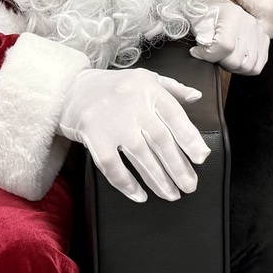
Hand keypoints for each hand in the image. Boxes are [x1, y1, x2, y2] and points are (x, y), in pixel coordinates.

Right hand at [57, 68, 210, 201]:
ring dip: (158, 180)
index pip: (174, 115)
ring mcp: (111, 121)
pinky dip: (126, 183)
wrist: (70, 89)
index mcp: (147, 88)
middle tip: (190, 186)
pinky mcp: (93, 136)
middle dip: (178, 167)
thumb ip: (172, 88)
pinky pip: (112, 166)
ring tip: (171, 194)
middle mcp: (131, 103)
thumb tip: (197, 97)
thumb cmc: (112, 86)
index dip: (190, 137)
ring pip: (140, 156)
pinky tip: (139, 194)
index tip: (202, 157)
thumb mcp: (145, 78)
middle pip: (160, 140)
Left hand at [189, 0, 269, 74]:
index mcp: (232, 16)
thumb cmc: (209, 15)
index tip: (199, 52)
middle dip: (221, 62)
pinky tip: (236, 59)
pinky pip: (258, 66)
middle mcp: (249, 24)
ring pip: (248, 67)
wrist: (221, 8)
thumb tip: (199, 53)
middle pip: (236, 60)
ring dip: (234, 67)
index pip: (224, 46)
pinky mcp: (264, 41)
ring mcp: (259, 33)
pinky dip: (245, 68)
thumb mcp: (199, 22)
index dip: (209, 55)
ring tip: (225, 56)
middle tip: (214, 54)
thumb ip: (201, 38)